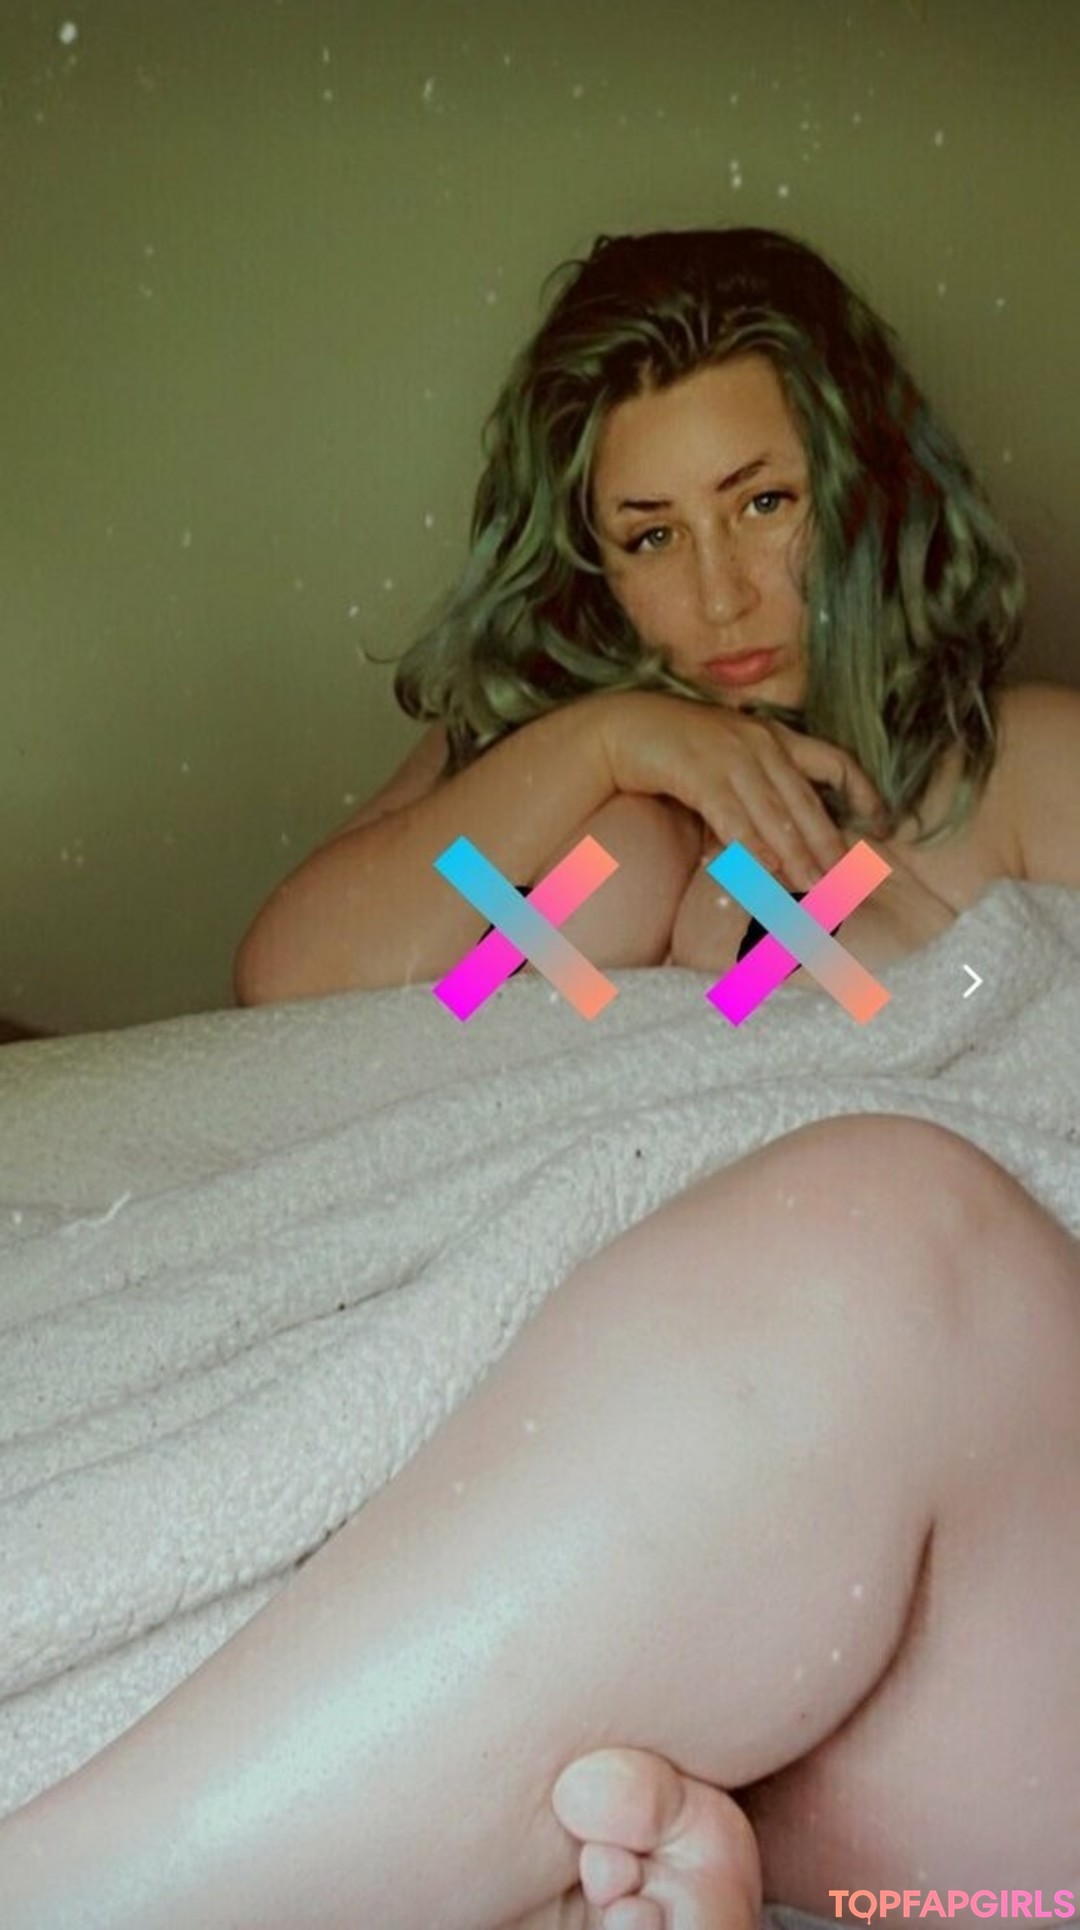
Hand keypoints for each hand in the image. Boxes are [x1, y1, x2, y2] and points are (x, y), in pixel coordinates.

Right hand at [595, 690, 884, 889]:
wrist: (625, 727)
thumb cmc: (677, 749)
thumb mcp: (729, 761)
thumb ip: (759, 790)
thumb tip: (781, 842)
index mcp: (774, 737)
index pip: (834, 761)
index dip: (863, 791)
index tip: (885, 822)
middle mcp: (760, 743)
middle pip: (805, 801)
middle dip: (826, 843)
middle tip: (844, 879)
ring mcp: (731, 756)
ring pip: (773, 813)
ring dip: (795, 854)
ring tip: (813, 885)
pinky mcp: (699, 771)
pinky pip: (732, 815)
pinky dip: (750, 843)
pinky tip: (764, 868)